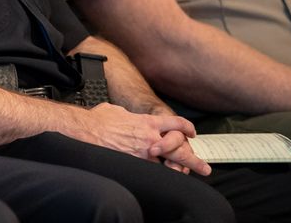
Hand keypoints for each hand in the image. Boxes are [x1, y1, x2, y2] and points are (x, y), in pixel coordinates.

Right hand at [71, 103, 207, 171]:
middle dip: (194, 159)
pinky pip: (151, 171)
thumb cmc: (98, 119)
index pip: (175, 123)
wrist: (86, 129)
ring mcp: (142, 152)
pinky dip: (158, 175)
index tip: (191, 132)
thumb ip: (130, 116)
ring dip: (178, 171)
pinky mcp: (133, 163)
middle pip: (179, 149)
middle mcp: (149, 138)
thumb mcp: (118, 110)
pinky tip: (165, 179)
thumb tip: (129, 119)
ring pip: (167, 164)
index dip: (186, 127)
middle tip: (204, 167)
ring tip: (187, 177)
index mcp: (147, 122)